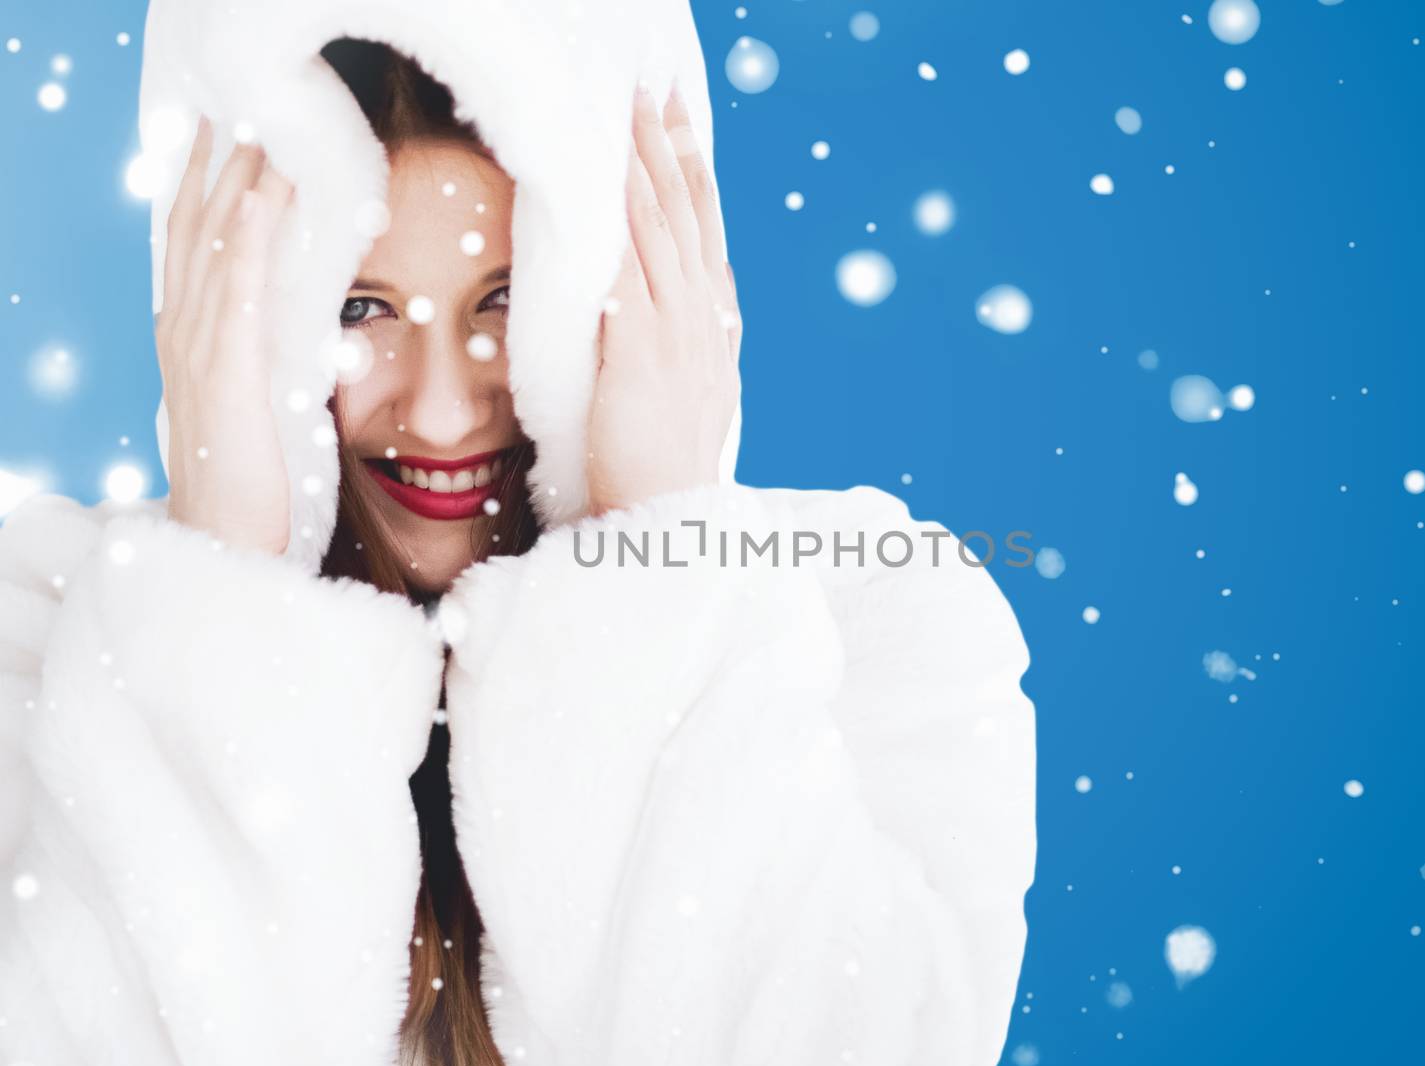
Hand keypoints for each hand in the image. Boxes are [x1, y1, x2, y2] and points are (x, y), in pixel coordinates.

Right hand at [157, 116, 297, 554]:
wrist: (223, 540)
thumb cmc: (249, 477)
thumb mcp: (258, 400)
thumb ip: (268, 355)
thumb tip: (303, 322)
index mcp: (193, 337)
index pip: (199, 246)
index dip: (207, 187)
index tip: (226, 134)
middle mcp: (186, 332)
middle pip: (199, 230)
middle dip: (216, 166)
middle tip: (238, 106)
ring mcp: (200, 350)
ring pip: (217, 246)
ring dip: (236, 182)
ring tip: (256, 126)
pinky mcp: (227, 373)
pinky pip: (239, 293)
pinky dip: (249, 240)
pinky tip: (263, 198)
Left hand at [586, 83, 741, 516]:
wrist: (673, 523)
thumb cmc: (666, 471)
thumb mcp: (693, 398)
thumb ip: (692, 344)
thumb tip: (693, 298)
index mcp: (715, 332)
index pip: (705, 237)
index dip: (695, 179)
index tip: (683, 131)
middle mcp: (704, 323)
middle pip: (690, 217)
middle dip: (674, 149)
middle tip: (659, 92)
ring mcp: (680, 333)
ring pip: (666, 229)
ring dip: (650, 164)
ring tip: (637, 109)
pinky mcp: (646, 349)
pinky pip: (637, 269)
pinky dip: (631, 219)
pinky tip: (618, 179)